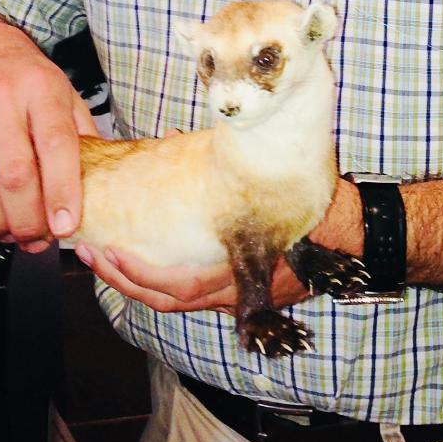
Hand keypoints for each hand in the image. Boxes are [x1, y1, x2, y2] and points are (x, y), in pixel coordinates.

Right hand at [0, 14, 98, 249]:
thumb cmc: (23, 79)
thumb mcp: (62, 93)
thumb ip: (80, 136)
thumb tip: (100, 188)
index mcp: (41, 88)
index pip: (56, 145)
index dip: (61, 192)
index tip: (65, 226)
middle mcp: (0, 95)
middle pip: (14, 173)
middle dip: (27, 220)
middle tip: (35, 239)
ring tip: (7, 234)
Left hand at [75, 175, 363, 311]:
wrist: (352, 236)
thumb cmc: (312, 208)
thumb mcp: (265, 188)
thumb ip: (221, 167)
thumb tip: (172, 140)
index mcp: (238, 269)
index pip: (174, 285)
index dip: (137, 274)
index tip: (108, 251)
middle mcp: (232, 291)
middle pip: (164, 298)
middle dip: (122, 278)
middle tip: (90, 251)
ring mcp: (236, 294)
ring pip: (173, 301)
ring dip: (134, 282)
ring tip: (103, 255)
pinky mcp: (239, 290)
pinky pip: (189, 293)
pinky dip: (158, 280)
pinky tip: (138, 261)